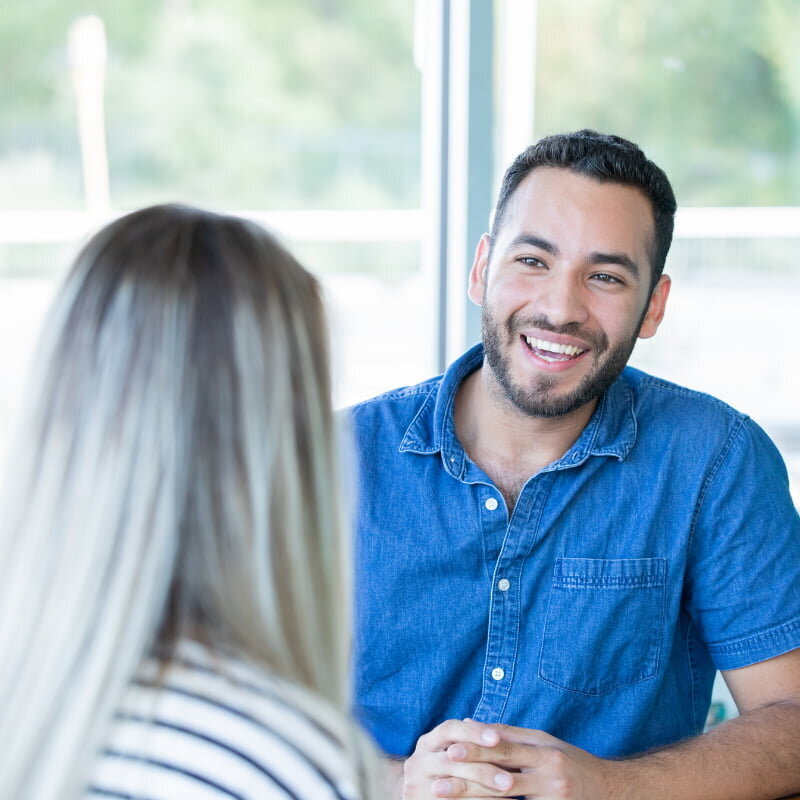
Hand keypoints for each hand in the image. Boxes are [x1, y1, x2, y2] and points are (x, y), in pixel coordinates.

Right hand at [402, 718, 516, 798]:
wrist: (416, 795)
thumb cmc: (442, 770)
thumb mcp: (447, 751)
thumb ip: (468, 743)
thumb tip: (502, 733)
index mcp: (427, 743)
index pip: (448, 730)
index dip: (472, 732)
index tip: (497, 738)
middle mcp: (417, 763)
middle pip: (450, 762)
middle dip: (483, 770)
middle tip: (510, 780)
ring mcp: (416, 787)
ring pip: (453, 788)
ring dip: (484, 794)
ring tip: (510, 797)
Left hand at [441, 720, 615, 798]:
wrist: (610, 791)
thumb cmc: (572, 762)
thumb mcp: (544, 742)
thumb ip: (508, 734)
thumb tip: (470, 724)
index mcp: (546, 753)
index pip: (505, 749)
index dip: (476, 750)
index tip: (449, 750)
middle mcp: (550, 777)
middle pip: (502, 778)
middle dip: (468, 781)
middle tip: (439, 784)